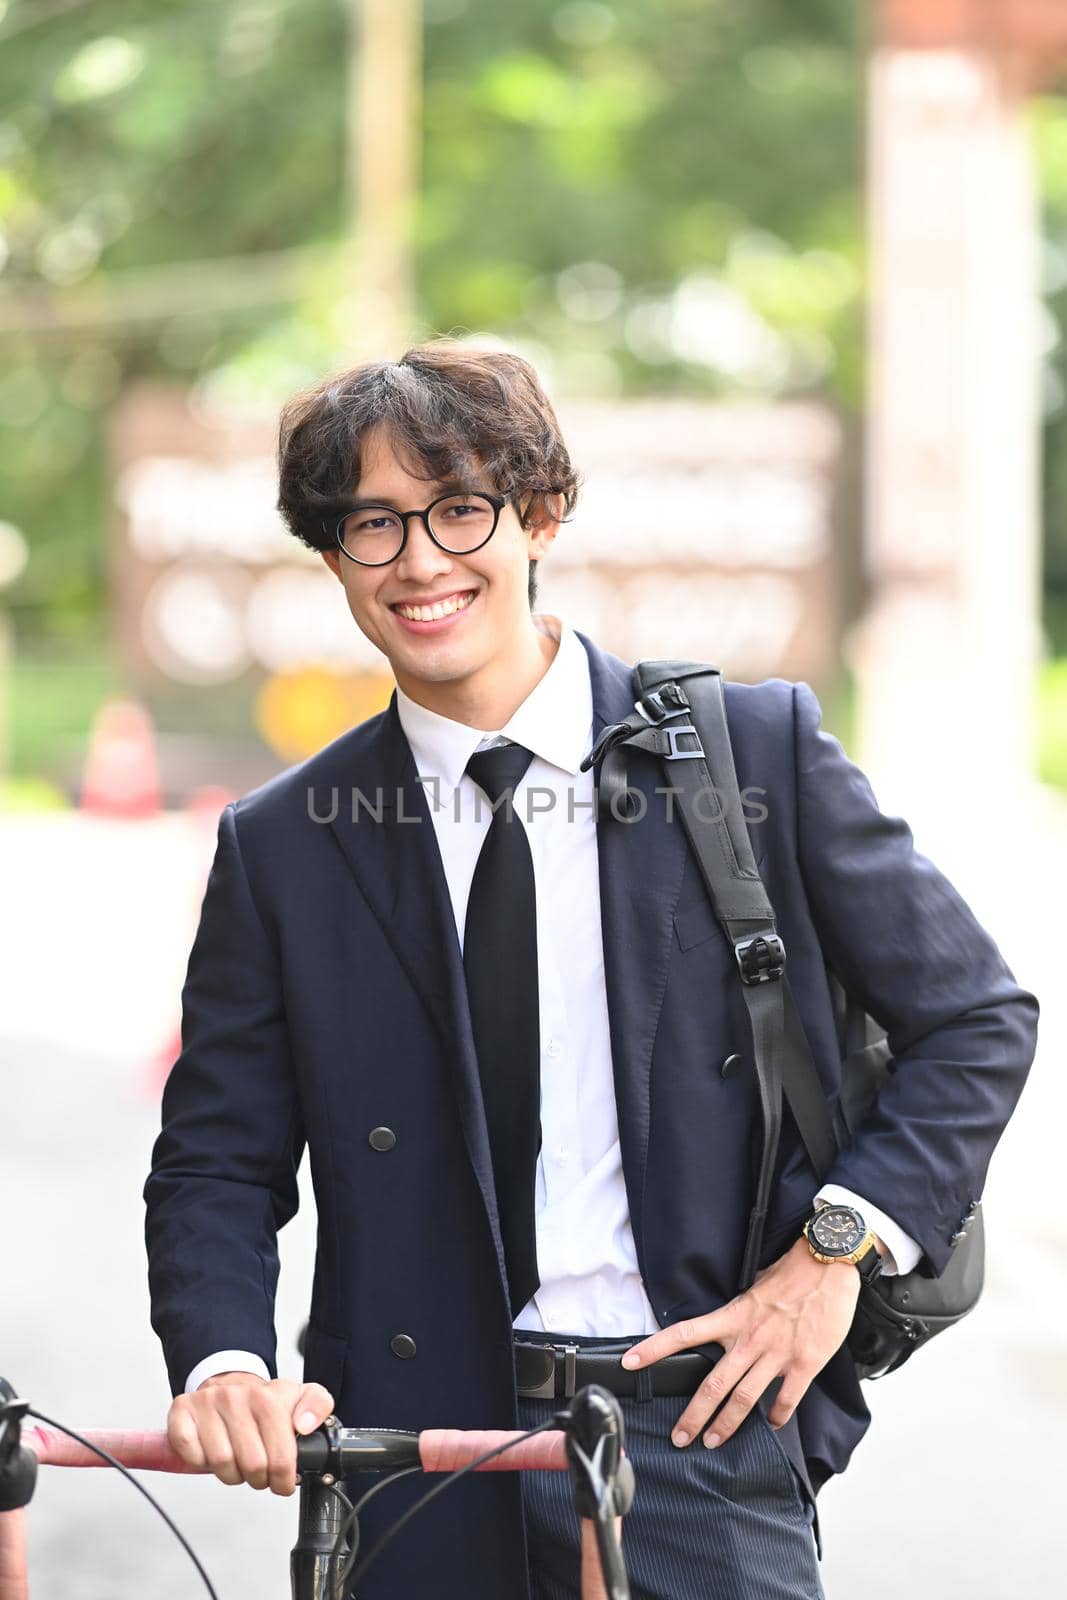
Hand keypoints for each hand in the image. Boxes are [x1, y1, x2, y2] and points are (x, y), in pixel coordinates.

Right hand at [166, 1372, 334, 1495]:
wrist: (229, 1385)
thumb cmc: (263, 1402)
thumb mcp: (300, 1398)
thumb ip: (318, 1406)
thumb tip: (306, 1424)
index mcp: (267, 1397)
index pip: (280, 1456)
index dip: (282, 1478)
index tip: (282, 1480)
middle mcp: (235, 1397)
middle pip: (251, 1465)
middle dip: (258, 1478)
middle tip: (259, 1472)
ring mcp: (206, 1403)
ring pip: (221, 1464)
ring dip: (231, 1473)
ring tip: (238, 1462)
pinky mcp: (181, 1411)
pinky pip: (190, 1454)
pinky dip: (200, 1462)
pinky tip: (212, 1453)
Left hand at [620, 1237, 861, 1449]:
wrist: (828, 1263)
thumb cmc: (792, 1271)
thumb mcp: (754, 1287)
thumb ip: (739, 1312)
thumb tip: (727, 1326)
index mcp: (733, 1316)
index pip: (684, 1334)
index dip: (654, 1349)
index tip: (629, 1363)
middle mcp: (749, 1338)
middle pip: (712, 1384)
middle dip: (693, 1416)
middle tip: (679, 1437)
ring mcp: (776, 1353)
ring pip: (744, 1400)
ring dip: (727, 1426)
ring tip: (714, 1442)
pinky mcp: (804, 1363)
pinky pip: (786, 1401)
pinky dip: (777, 1418)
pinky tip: (772, 1427)